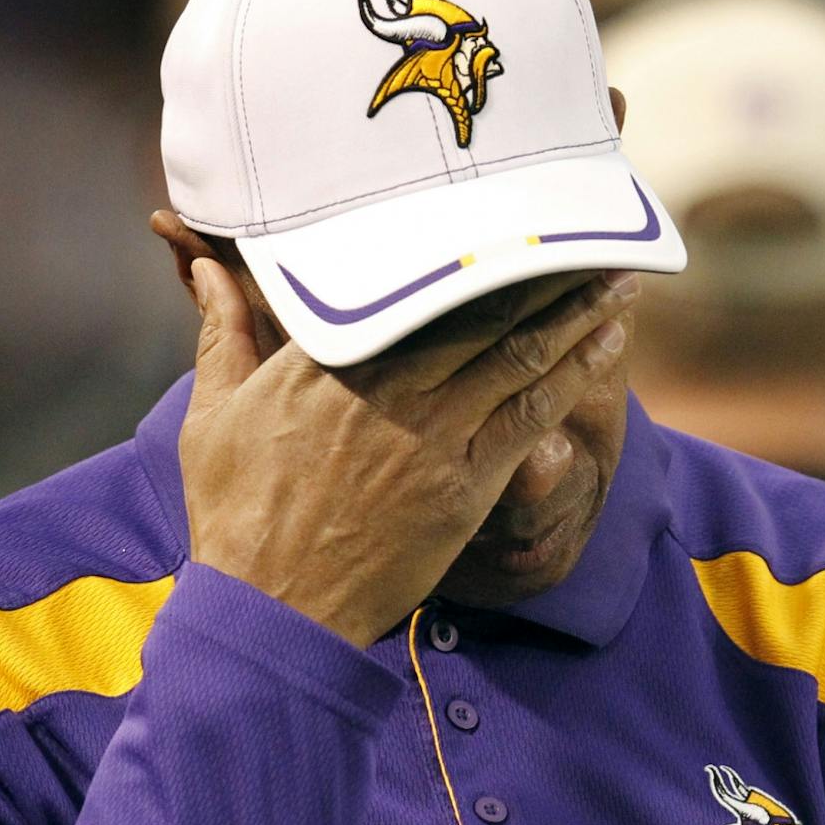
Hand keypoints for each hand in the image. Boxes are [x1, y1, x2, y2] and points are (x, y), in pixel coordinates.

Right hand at [174, 259, 634, 647]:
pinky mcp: (464, 485)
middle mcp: (386, 385)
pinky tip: (608, 339)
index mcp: (325, 358)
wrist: (272, 612)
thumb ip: (224, 332)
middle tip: (589, 228)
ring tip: (617, 271)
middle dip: (540, 264)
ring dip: (575, 308)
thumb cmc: (236, 517)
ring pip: (517, 352)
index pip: (405, 280)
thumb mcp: (212, 415)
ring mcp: (430, 434)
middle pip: (478, 306)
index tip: (500, 211)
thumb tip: (207, 267)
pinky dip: (574, 371)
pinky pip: (532, 414)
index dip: (462, 242)